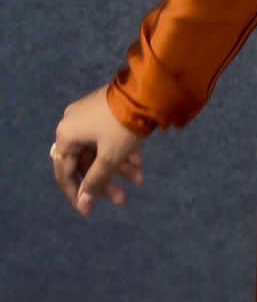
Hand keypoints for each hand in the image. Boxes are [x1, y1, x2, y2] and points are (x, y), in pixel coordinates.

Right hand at [51, 85, 147, 217]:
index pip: (65, 173)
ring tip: (139, 180)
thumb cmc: (122, 126)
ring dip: (118, 168)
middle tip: (121, 200)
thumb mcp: (109, 157)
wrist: (146, 90)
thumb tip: (83, 203)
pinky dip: (121, 151)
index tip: (89, 211)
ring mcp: (89, 115)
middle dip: (105, 181)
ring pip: (99, 150)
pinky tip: (139, 163)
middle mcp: (72, 124)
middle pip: (85, 162)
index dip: (77, 194)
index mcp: (66, 135)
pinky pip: (107, 138)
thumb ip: (94, 181)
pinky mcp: (105, 110)